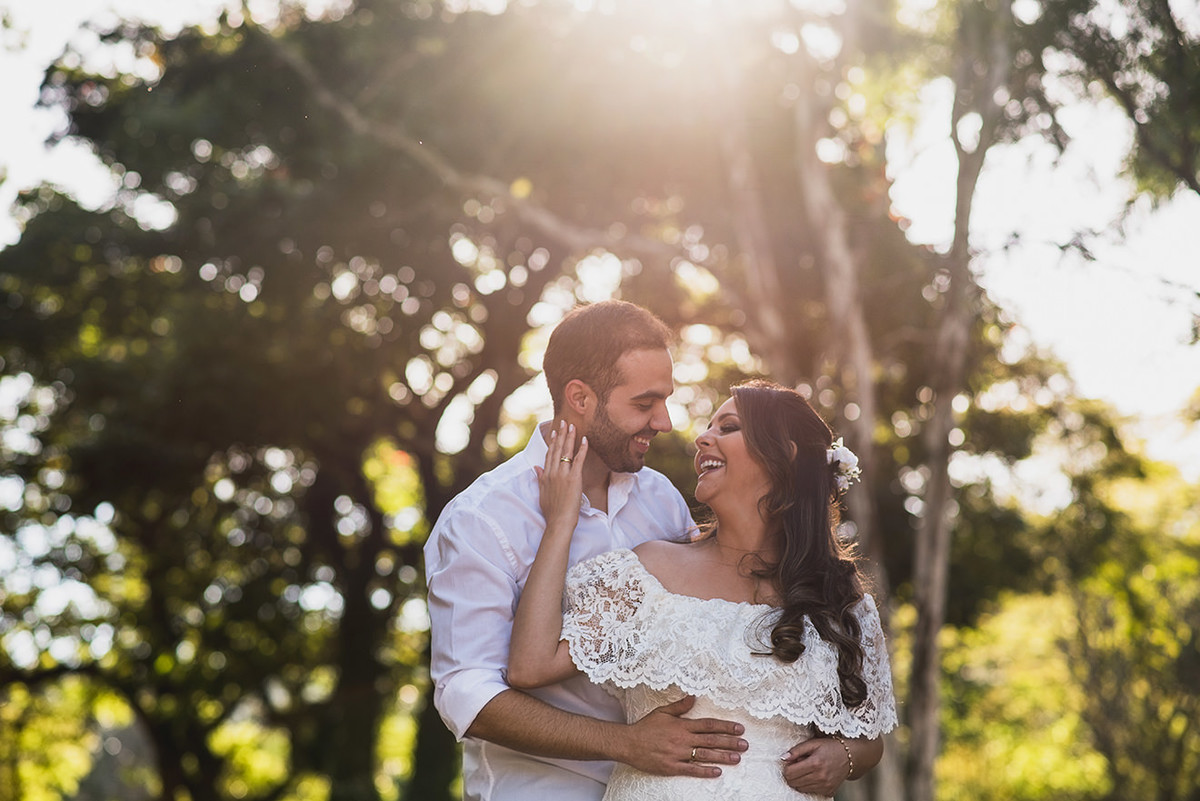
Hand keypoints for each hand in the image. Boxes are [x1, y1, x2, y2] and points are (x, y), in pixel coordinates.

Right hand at [535, 421, 586, 530]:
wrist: (558, 521)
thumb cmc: (551, 511)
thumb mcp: (542, 493)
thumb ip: (540, 478)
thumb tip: (535, 468)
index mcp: (546, 475)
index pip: (549, 455)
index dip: (552, 442)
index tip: (555, 432)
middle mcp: (553, 472)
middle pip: (557, 449)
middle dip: (561, 434)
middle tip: (564, 422)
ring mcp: (563, 474)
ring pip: (566, 452)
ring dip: (570, 437)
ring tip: (572, 426)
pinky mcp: (574, 478)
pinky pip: (578, 460)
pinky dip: (582, 449)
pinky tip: (585, 440)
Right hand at [617, 696, 746, 778]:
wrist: (629, 743)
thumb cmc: (646, 727)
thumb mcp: (662, 712)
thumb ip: (679, 706)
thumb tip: (694, 697)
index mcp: (682, 725)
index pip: (708, 725)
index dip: (725, 727)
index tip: (739, 728)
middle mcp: (683, 739)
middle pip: (711, 740)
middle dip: (730, 742)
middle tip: (745, 744)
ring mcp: (678, 754)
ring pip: (705, 755)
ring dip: (722, 756)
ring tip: (737, 758)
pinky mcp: (672, 767)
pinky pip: (692, 770)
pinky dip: (705, 771)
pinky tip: (718, 771)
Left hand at [781, 737, 850, 795]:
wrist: (850, 757)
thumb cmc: (830, 747)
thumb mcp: (813, 743)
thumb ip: (797, 750)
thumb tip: (783, 758)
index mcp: (815, 763)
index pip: (790, 773)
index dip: (787, 767)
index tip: (791, 762)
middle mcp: (820, 776)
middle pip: (793, 782)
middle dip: (792, 774)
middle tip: (798, 766)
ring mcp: (825, 786)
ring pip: (800, 789)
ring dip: (799, 780)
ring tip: (807, 770)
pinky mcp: (828, 791)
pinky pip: (811, 792)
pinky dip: (808, 785)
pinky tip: (814, 776)